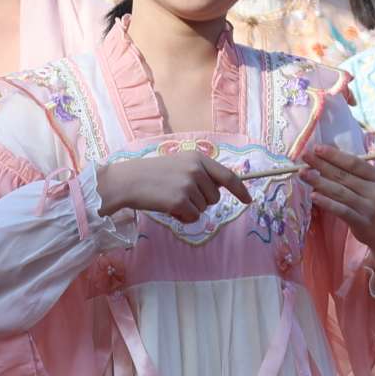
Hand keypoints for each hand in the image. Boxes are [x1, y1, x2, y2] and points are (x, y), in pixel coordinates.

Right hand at [96, 151, 249, 222]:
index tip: (247, 199)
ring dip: (189, 209)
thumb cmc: (150, 174)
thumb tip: (219, 188)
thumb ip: (199, 173)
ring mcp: (188, 185)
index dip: (240, 189)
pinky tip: (168, 207)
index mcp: (197, 158)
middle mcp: (196, 170)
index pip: (227, 175)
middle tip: (179, 194)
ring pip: (204, 208)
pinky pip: (193, 217)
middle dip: (201, 201)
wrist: (127, 181)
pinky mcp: (180, 201)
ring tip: (170, 198)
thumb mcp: (178, 165)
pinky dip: (182, 217)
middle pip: (214, 197)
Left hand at [307, 145, 374, 296]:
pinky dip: (327, 202)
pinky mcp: (361, 222)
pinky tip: (314, 196)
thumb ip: (353, 173)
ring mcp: (369, 207)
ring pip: (340, 192)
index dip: (334, 155)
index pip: (354, 163)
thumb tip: (326, 155)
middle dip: (322, 165)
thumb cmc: (373, 204)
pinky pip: (341, 210)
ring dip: (319, 182)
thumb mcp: (371, 186)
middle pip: (344, 176)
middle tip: (304, 156)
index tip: (317, 148)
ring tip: (303, 173)